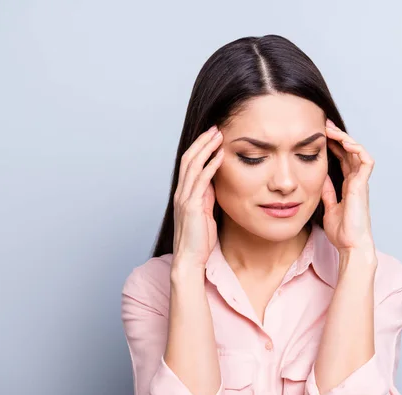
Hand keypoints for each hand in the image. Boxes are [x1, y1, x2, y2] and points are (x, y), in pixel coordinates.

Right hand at [172, 125, 223, 269]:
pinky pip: (201, 181)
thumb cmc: (199, 240)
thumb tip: (214, 183)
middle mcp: (181, 193)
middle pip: (188, 159)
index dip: (199, 148)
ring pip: (193, 165)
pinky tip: (220, 156)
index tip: (212, 136)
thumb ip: (207, 197)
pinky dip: (211, 166)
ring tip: (218, 136)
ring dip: (206, 148)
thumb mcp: (205, 213)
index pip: (189, 164)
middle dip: (202, 142)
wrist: (190, 259)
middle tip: (215, 129)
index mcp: (184, 194)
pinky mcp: (192, 206)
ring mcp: (185, 198)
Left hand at [321, 118, 376, 264]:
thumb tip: (319, 178)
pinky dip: (357, 149)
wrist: (351, 245)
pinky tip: (345, 142)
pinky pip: (366, 161)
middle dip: (337, 136)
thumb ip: (326, 191)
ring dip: (345, 138)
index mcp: (348, 185)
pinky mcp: (363, 185)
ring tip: (331, 129)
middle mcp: (356, 180)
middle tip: (324, 124)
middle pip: (348, 151)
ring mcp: (360, 182)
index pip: (342, 158)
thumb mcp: (328, 206)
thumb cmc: (342, 231)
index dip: (333, 145)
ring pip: (357, 152)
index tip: (319, 134)